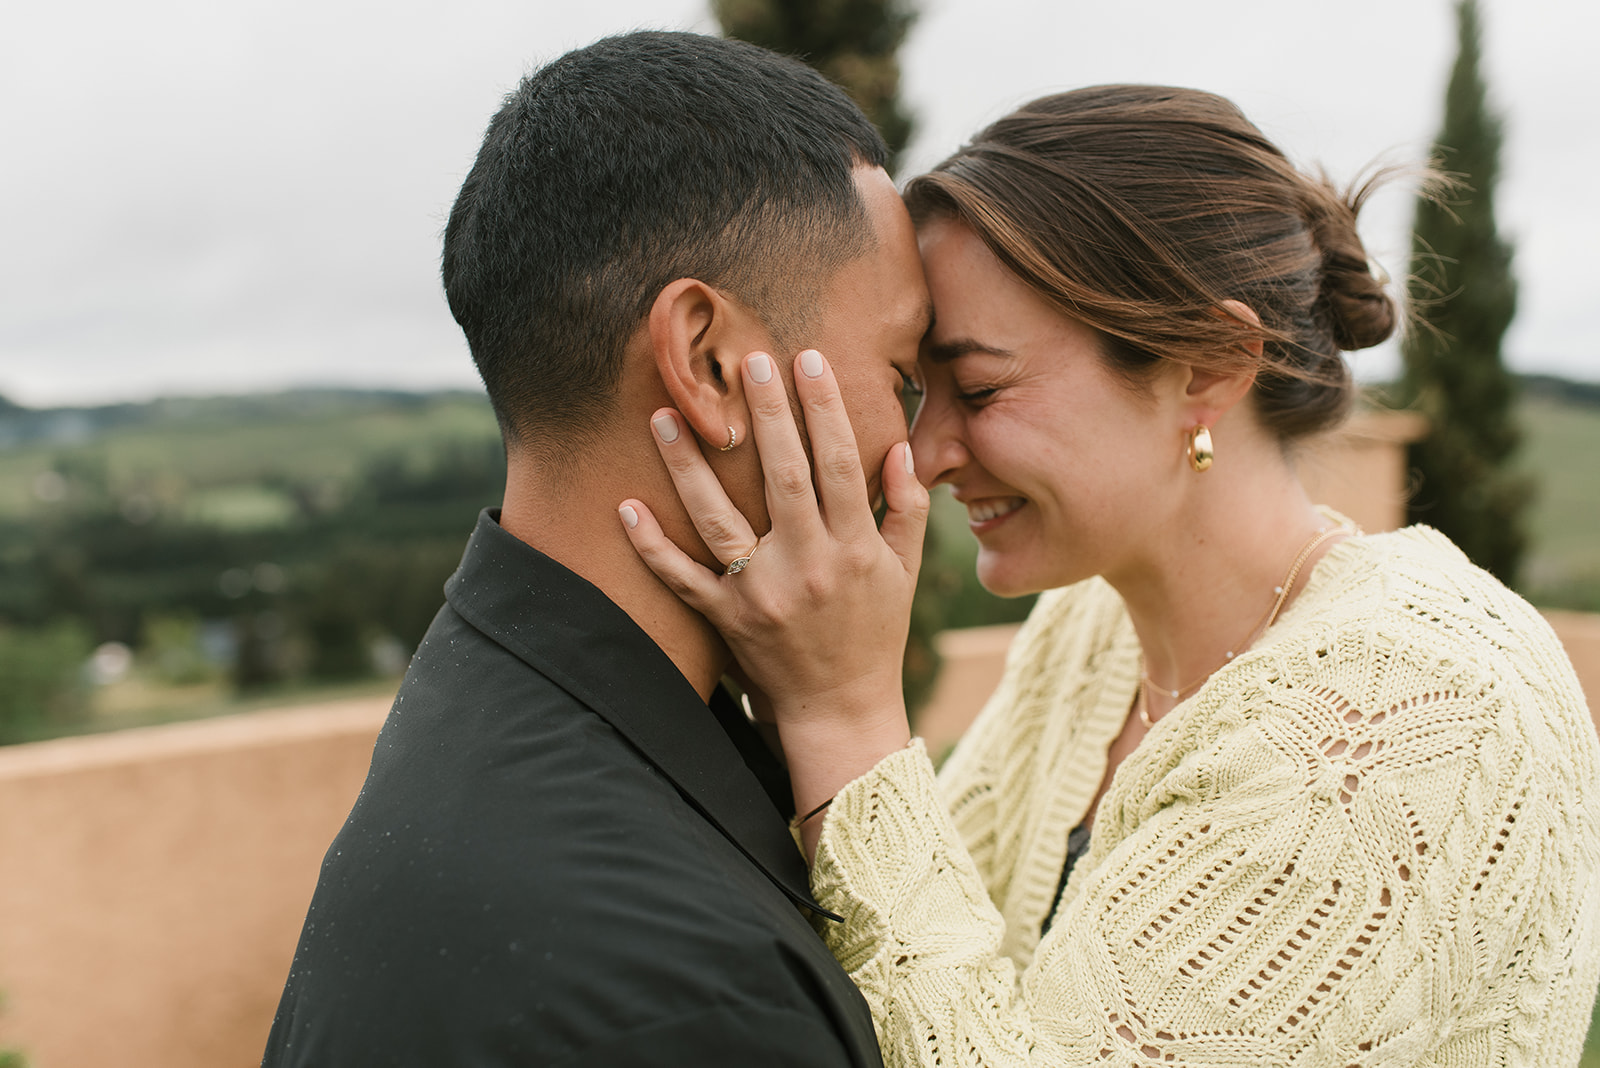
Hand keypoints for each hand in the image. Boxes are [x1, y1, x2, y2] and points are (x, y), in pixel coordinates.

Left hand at [619, 349, 927, 847]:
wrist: (842, 709)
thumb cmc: (875, 632)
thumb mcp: (904, 572)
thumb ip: (906, 509)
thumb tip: (902, 446)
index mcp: (853, 547)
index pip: (840, 463)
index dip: (825, 408)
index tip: (808, 360)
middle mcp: (807, 565)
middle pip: (782, 477)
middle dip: (766, 415)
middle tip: (746, 360)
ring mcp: (761, 592)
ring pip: (718, 519)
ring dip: (688, 466)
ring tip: (664, 416)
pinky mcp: (727, 618)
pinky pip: (682, 578)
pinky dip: (652, 546)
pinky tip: (626, 506)